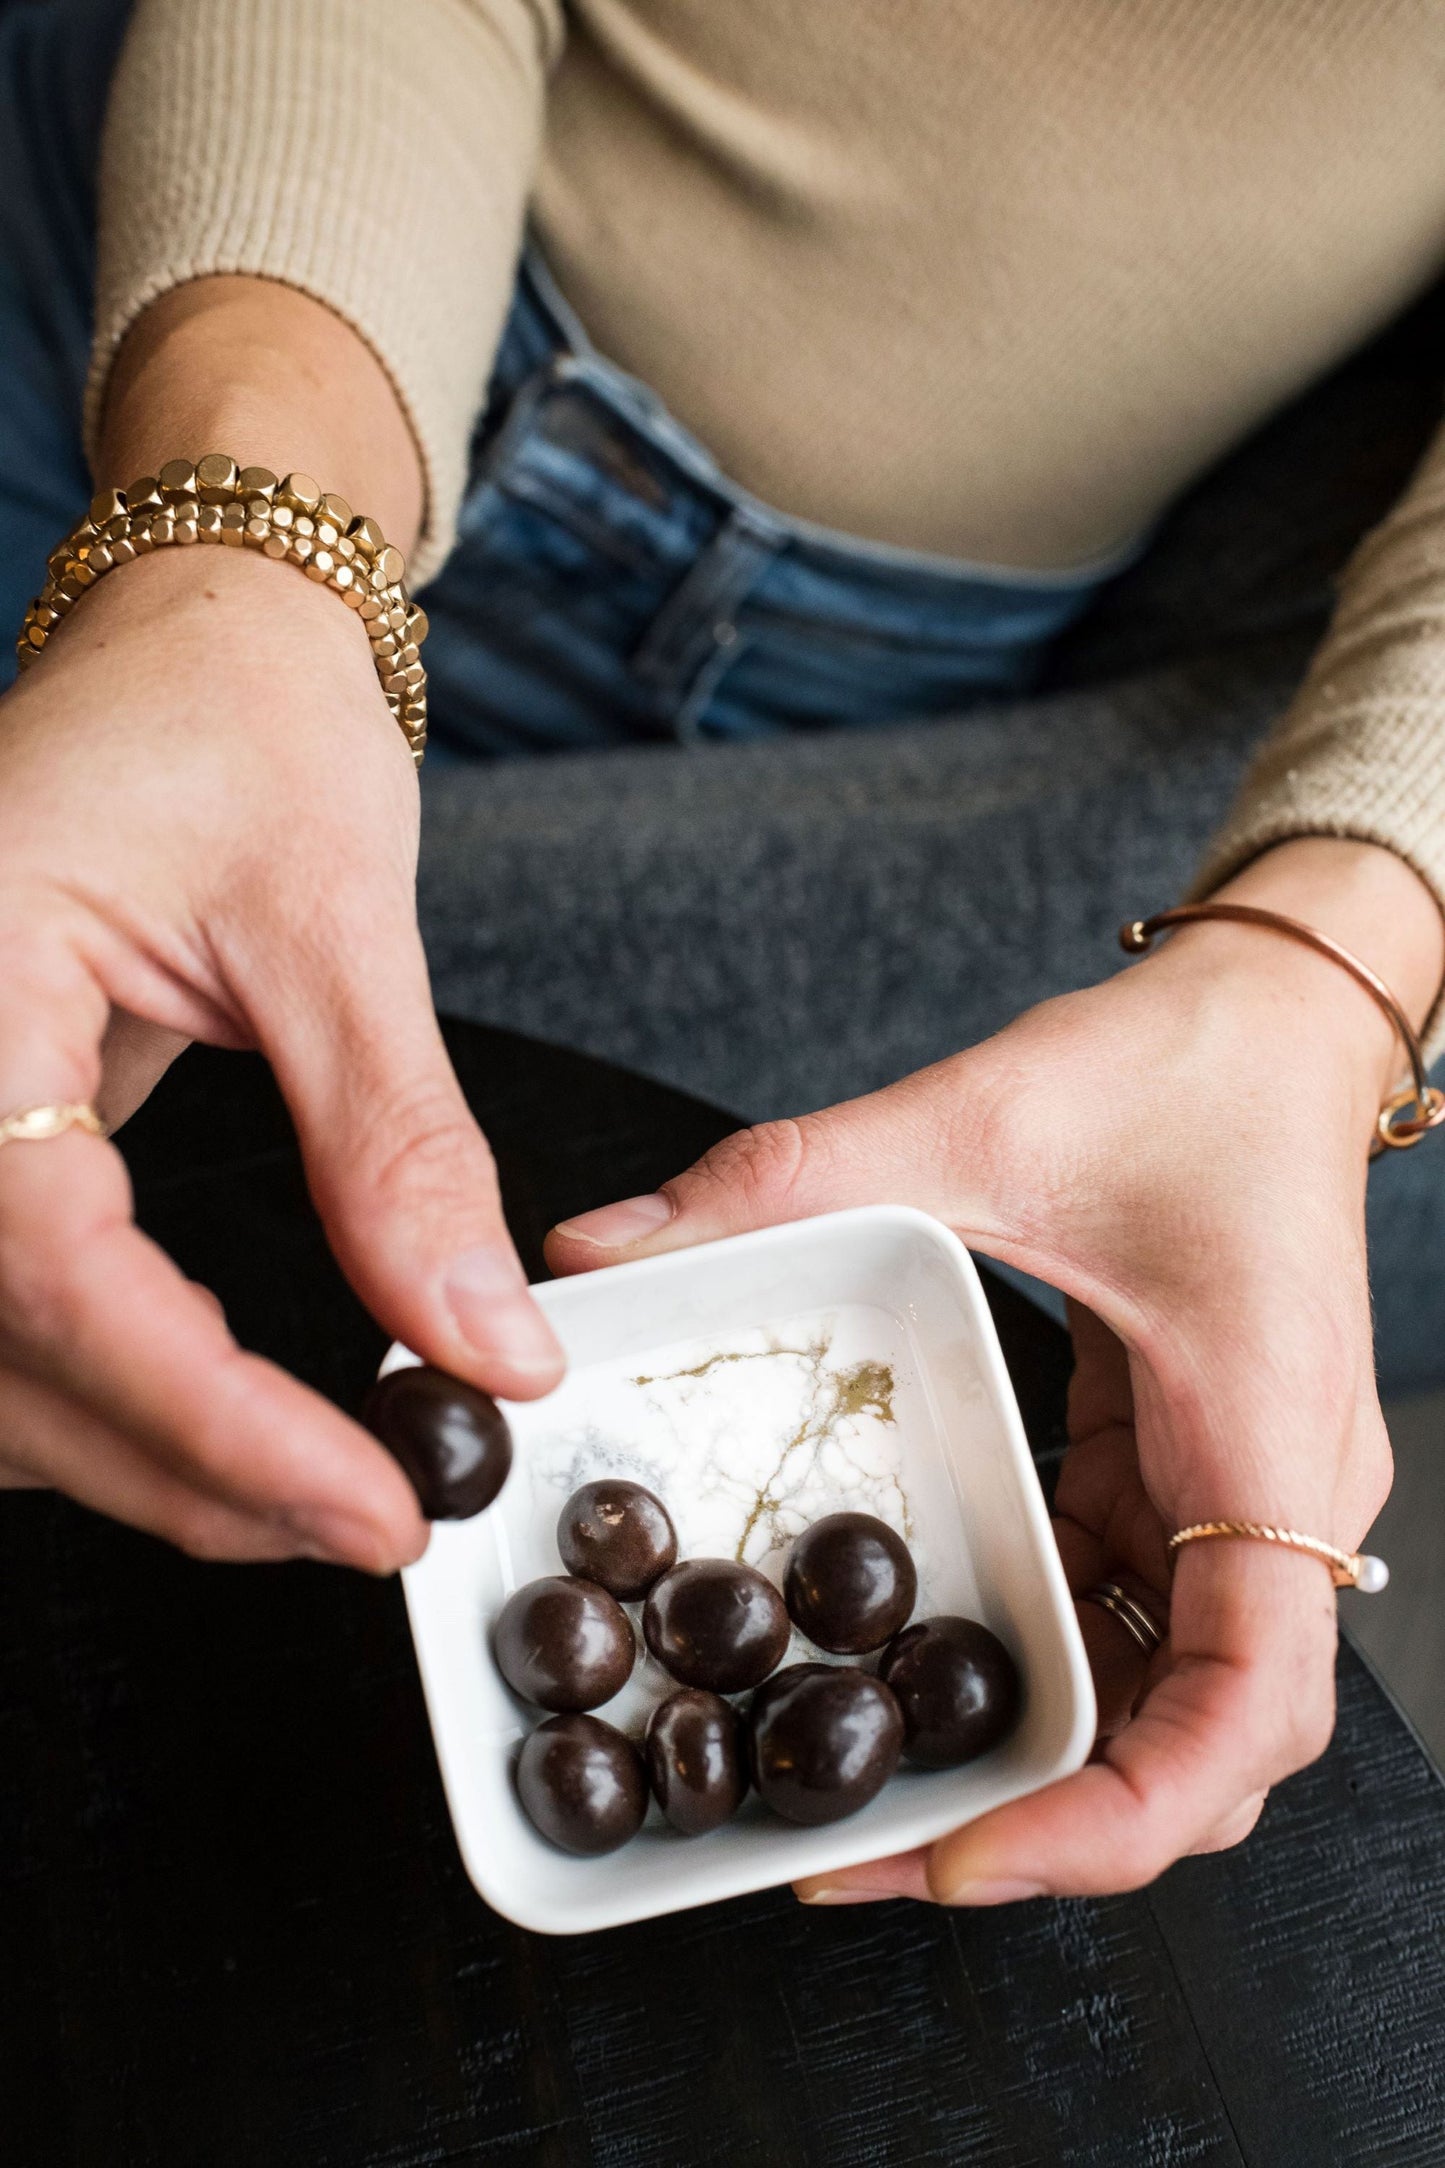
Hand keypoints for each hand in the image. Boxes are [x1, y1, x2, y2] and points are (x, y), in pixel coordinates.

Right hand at [0, 543, 560, 1569]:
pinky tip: (229, 1424)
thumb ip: (398, 1149)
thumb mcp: (332, 924)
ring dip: (148, 1457)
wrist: (196, 637)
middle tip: (368, 1521)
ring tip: (322, 1493)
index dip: (208, 1416)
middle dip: (190, 1471)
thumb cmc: (242, 718)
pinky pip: (17, 1310)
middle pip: (6, 1354)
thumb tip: (481, 1343)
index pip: (49, 1268)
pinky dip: (117, 1392)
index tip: (365, 1500)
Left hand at [545, 839, 1440, 1902]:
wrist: (1280, 1014)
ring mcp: (1241, 1497)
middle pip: (1204, 1750)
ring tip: (875, 1782)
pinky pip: (1131, 1606)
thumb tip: (598, 1253)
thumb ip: (785, 1183)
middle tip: (867, 1850)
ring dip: (1041, 1758)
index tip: (962, 1854)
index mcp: (1267, 1448)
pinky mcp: (1194, 1469)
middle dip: (1048, 1827)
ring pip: (1168, 1696)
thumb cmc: (1189, 1067)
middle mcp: (1278, 1503)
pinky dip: (1041, 1659)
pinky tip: (922, 1653)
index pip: (1244, 1712)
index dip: (1109, 1823)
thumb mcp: (978, 1118)